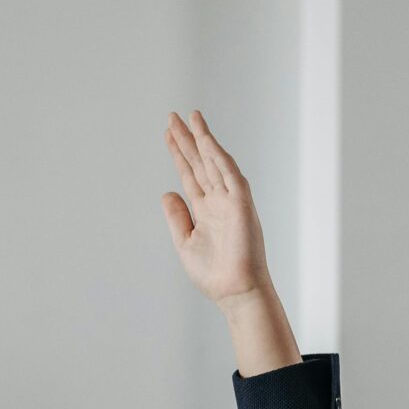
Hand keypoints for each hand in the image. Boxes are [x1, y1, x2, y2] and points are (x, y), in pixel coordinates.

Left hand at [161, 111, 270, 305]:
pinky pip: (230, 174)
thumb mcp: (184, 242)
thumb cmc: (214, 274)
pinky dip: (219, 156)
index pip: (190, 174)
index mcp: (205, 210)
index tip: (168, 133)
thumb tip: (167, 192)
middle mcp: (218, 201)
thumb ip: (176, 216)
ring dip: (203, 140)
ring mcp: (231, 200)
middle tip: (173, 117)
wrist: (234, 292)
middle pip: (200, 163)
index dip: (179, 154)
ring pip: (215, 162)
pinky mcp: (242, 204)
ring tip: (190, 117)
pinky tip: (207, 140)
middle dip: (186, 140)